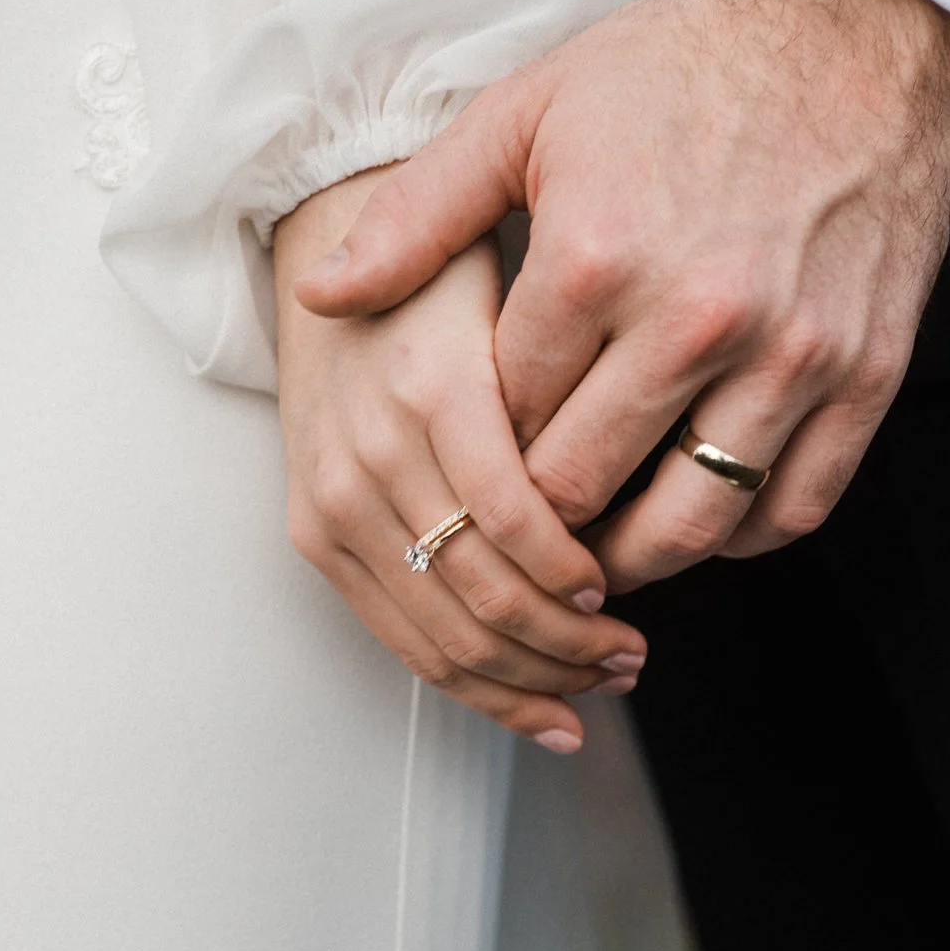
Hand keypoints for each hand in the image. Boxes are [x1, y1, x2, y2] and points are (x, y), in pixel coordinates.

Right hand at [274, 169, 649, 750]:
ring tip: (602, 679)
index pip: (509, 515)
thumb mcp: (519, 285)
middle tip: (633, 655)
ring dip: (533, 675)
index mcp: (432, 389)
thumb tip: (632, 469)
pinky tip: (545, 712)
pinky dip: (480, 688)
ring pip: (445, 633)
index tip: (619, 587)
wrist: (331, 238)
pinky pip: (404, 639)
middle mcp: (372, 450)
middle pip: (478, 589)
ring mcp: (336, 498)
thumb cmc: (449, 265)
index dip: (570, 569)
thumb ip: (564, 369)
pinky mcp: (316, 532)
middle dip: (566, 641)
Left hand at [296, 0, 949, 591]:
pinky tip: (701, 517)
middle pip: (583, 488)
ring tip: (600, 547)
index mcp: (595, 259)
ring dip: (634, 555)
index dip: (478, 455)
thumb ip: (420, 215)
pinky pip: (793, 505)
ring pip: (689, 523)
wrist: (851, 32)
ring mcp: (790, 354)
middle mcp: (694, 318)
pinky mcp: (865, 373)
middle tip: (518, 530)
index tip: (472, 463)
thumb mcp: (528, 114)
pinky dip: (739, 534)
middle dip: (538, 521)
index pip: (504, 421)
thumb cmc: (684, 67)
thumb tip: (322, 294)